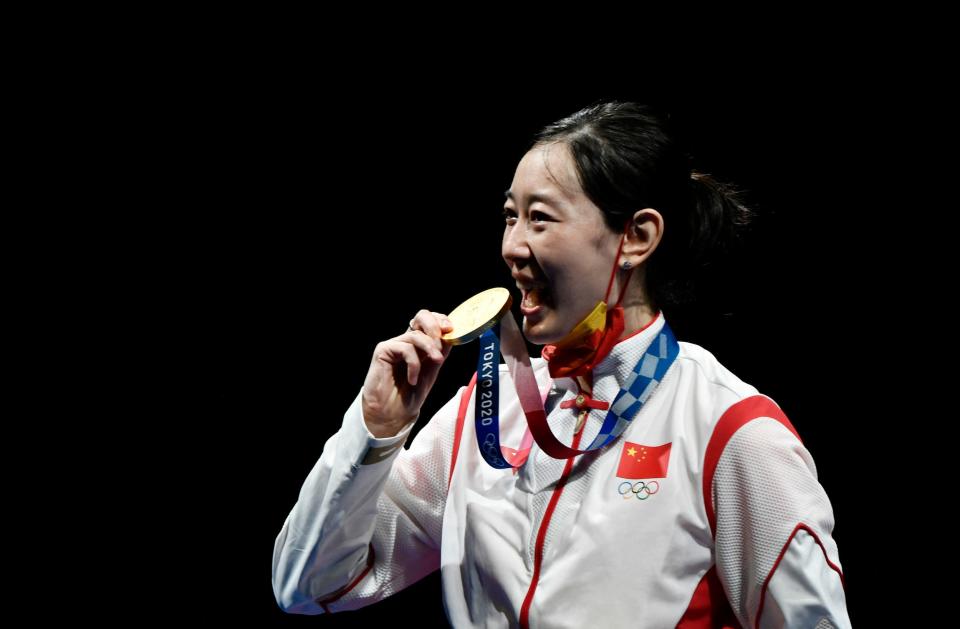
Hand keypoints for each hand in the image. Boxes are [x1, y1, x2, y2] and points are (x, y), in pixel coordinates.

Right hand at [361, 309, 454, 436]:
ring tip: (437, 362)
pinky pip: (405, 348)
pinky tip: (413, 379)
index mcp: (419, 344)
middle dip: (435, 326)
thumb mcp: (432, 371)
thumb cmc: (410, 395)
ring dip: (430, 348)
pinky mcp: (383, 350)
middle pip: (421, 316)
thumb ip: (440, 352)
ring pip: (416, 334)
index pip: (430, 321)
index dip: (441, 320)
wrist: (392, 414)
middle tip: (443, 340)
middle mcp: (406, 341)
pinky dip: (414, 364)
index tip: (451, 329)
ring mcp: (394, 344)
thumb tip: (451, 335)